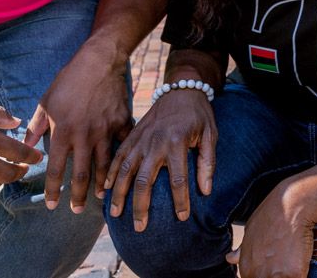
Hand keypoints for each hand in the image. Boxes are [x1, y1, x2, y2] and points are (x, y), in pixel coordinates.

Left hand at [24, 41, 130, 212]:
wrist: (99, 61)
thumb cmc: (69, 80)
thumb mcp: (46, 101)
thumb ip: (36, 127)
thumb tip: (25, 147)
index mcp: (63, 131)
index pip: (56, 169)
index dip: (53, 189)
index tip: (51, 205)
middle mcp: (84, 135)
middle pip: (82, 174)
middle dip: (79, 195)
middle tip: (77, 210)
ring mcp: (106, 130)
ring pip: (105, 165)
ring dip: (102, 184)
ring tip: (101, 198)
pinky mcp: (122, 122)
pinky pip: (124, 145)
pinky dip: (124, 159)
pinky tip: (124, 171)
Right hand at [104, 88, 216, 230]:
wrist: (182, 88)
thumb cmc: (199, 114)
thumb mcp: (210, 135)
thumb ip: (207, 163)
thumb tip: (206, 191)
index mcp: (176, 143)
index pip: (178, 179)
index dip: (180, 201)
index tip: (182, 217)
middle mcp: (155, 143)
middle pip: (143, 181)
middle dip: (141, 206)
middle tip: (140, 227)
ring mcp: (140, 139)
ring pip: (124, 170)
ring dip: (119, 193)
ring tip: (115, 214)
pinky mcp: (132, 134)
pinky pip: (117, 156)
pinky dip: (110, 173)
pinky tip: (106, 189)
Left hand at [226, 181, 316, 277]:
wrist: (292, 205)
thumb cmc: (272, 215)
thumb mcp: (251, 230)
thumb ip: (242, 249)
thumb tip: (229, 258)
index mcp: (246, 268)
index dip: (266, 274)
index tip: (274, 267)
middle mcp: (258, 275)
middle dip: (276, 275)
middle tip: (282, 263)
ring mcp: (276, 276)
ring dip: (286, 275)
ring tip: (290, 263)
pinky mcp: (294, 274)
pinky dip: (301, 273)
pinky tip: (301, 264)